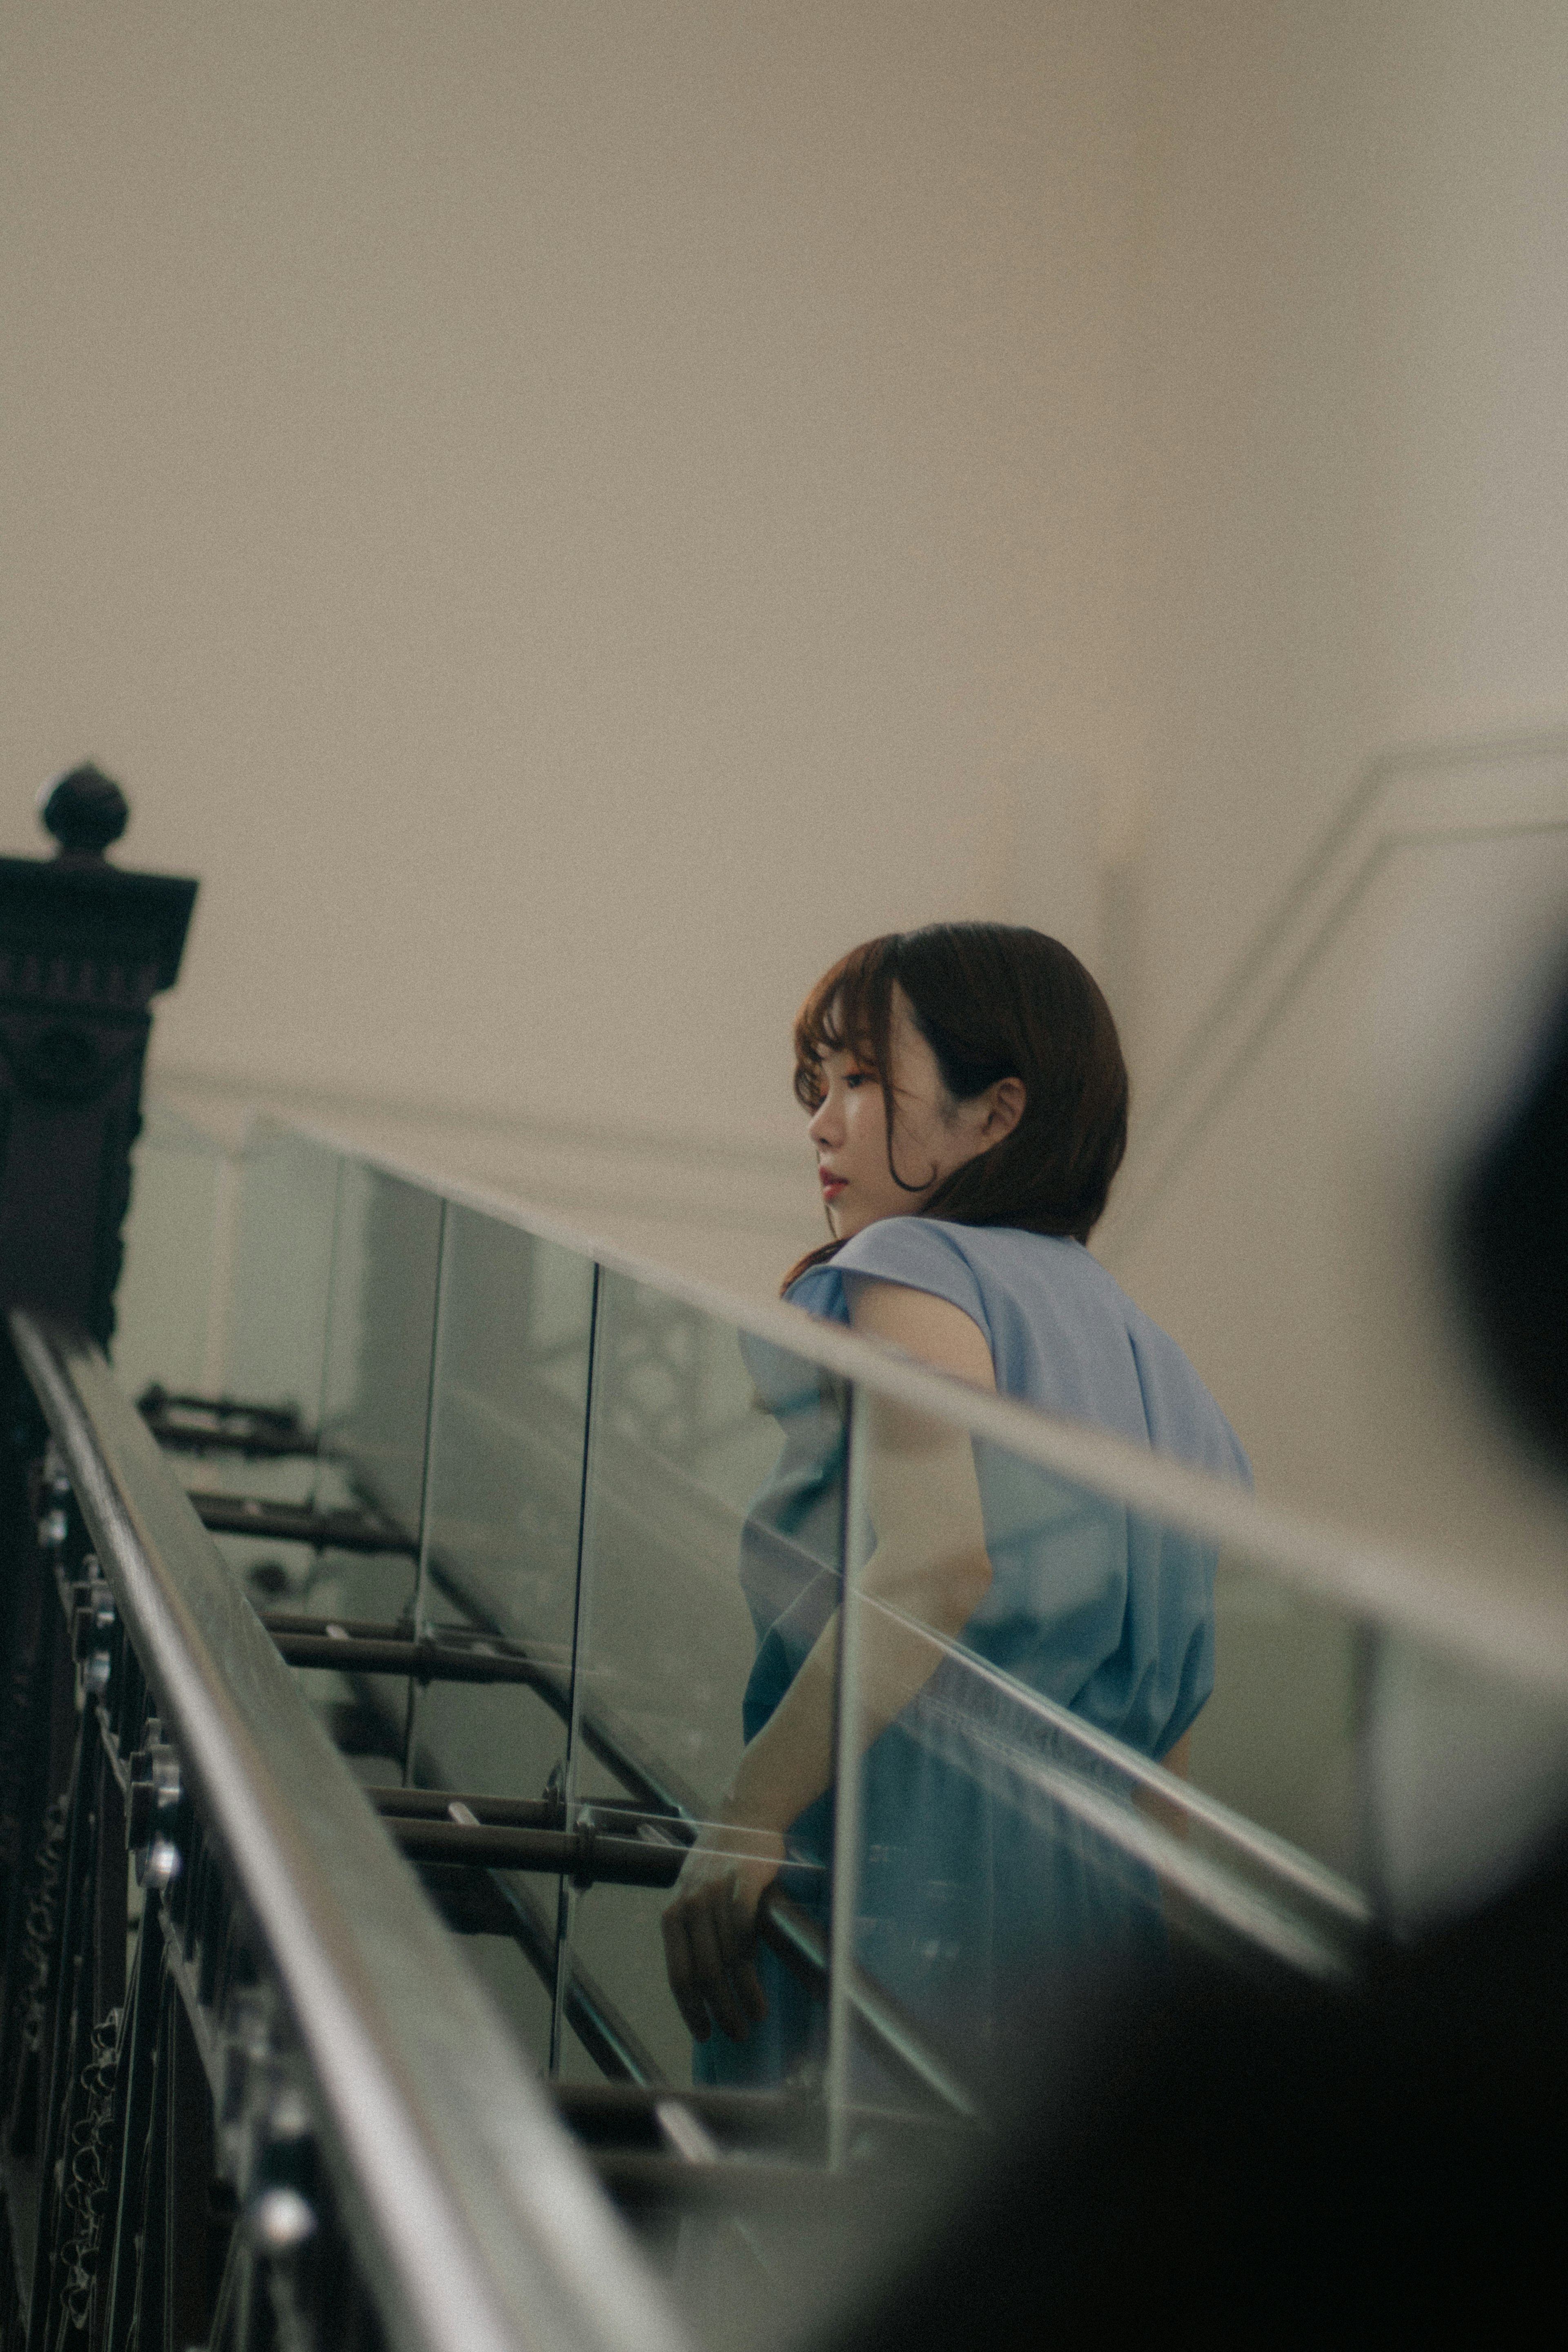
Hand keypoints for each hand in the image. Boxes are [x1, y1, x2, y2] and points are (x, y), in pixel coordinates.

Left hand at [660, 1818, 784, 2043]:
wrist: (745, 1814)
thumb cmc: (721, 1859)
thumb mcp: (693, 1893)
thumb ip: (693, 1930)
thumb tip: (702, 1982)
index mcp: (672, 1912)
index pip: (677, 1973)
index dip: (689, 2008)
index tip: (703, 2033)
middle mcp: (689, 1905)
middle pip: (702, 1973)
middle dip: (717, 2011)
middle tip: (735, 2034)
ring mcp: (715, 1894)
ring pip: (725, 1961)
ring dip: (739, 1999)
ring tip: (751, 2020)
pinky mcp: (742, 1884)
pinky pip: (745, 1938)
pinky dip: (752, 1975)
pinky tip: (759, 1994)